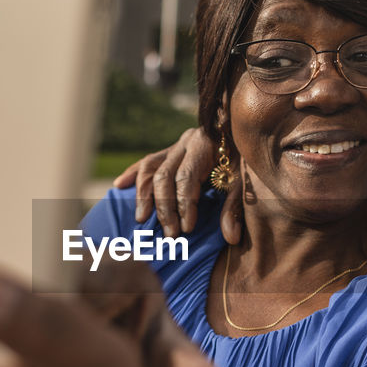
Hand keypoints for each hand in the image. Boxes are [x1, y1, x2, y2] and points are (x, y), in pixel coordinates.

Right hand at [114, 127, 244, 243]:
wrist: (245, 129)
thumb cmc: (247, 157)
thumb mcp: (246, 179)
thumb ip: (235, 206)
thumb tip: (230, 237)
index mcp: (205, 146)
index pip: (187, 178)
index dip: (183, 204)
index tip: (186, 228)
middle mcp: (186, 142)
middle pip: (164, 175)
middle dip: (164, 207)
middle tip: (169, 234)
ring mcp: (176, 144)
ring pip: (150, 167)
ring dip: (143, 195)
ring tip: (141, 218)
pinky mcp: (171, 149)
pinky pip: (147, 160)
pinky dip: (133, 173)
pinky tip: (120, 186)